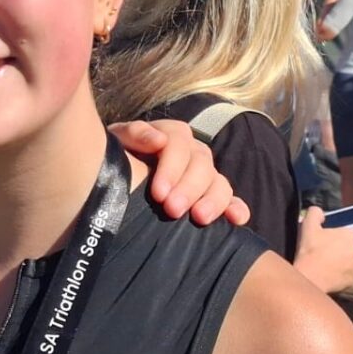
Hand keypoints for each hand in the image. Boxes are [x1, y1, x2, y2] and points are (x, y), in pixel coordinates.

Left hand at [107, 120, 250, 226]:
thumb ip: (134, 134)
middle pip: (201, 164)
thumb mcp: (118, 141)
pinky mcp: (211, 195)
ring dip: (213, 200)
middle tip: (172, 209)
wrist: (115, 177)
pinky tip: (237, 219)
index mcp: (171, 135)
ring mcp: (204, 174)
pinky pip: (231, 200)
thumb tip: (158, 139)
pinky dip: (236, 208)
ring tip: (200, 218)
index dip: (171, 167)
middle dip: (188, 188)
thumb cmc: (116, 158)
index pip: (179, 142)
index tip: (158, 192)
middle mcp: (192, 152)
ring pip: (219, 182)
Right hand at [294, 208, 352, 293]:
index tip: (325, 240)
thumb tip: (319, 211)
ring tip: (330, 265)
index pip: (346, 232)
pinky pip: (351, 274)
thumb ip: (315, 213)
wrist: (310, 276)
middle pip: (351, 246)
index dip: (335, 236)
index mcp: (350, 234)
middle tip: (325, 252)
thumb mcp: (308, 226)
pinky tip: (332, 274)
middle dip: (342, 248)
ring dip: (346, 262)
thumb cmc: (309, 250)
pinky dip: (345, 274)